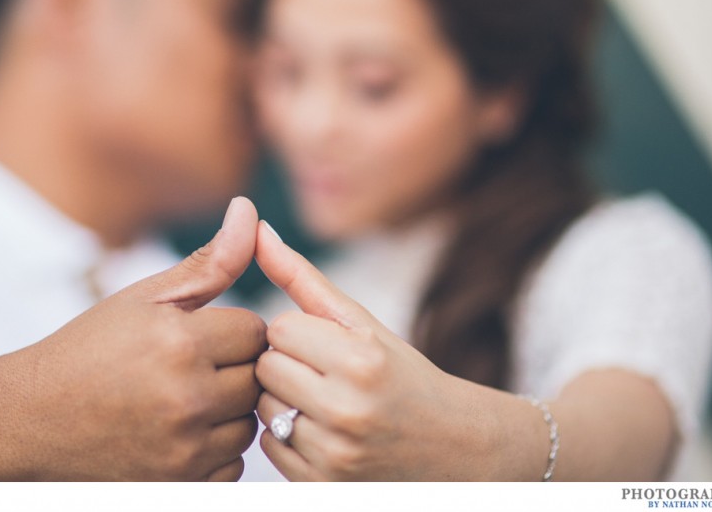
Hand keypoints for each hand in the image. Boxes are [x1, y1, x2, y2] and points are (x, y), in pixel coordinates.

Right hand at [0, 197, 266, 479]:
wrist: (30, 421)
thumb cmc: (88, 351)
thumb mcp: (142, 297)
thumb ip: (208, 261)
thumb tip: (248, 210)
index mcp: (179, 342)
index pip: (256, 331)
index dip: (230, 331)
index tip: (200, 336)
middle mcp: (186, 398)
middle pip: (257, 379)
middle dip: (232, 370)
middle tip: (190, 368)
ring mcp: (182, 451)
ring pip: (247, 424)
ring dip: (226, 413)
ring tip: (181, 399)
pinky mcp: (177, 488)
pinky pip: (231, 467)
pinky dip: (213, 453)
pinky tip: (178, 434)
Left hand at [252, 221, 495, 480]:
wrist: (457, 451)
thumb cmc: (404, 376)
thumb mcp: (363, 323)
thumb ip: (302, 277)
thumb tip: (254, 226)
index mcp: (362, 362)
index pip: (279, 330)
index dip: (298, 334)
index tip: (326, 345)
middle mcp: (348, 411)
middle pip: (266, 369)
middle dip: (287, 365)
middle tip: (323, 374)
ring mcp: (335, 457)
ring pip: (263, 409)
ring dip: (283, 401)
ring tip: (324, 403)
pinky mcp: (323, 489)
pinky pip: (270, 449)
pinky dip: (287, 437)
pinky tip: (322, 433)